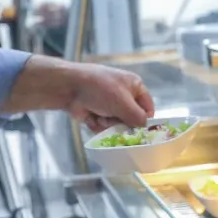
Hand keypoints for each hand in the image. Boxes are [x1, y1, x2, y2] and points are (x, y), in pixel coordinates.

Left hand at [0, 56, 152, 130]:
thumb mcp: (123, 102)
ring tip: (99, 116)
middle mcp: (123, 95)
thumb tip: (144, 127)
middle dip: (122, 123)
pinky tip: (91, 117)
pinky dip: (97, 125)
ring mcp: (108, 105)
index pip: (148, 108)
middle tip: (115, 122)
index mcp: (134, 86)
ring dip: (108, 124)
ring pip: (116, 126)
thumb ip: (137, 117)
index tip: (140, 132)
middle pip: (131, 120)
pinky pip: (103, 128)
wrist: (69, 88)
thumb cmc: (100, 89)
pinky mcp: (96, 113)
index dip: (145, 120)